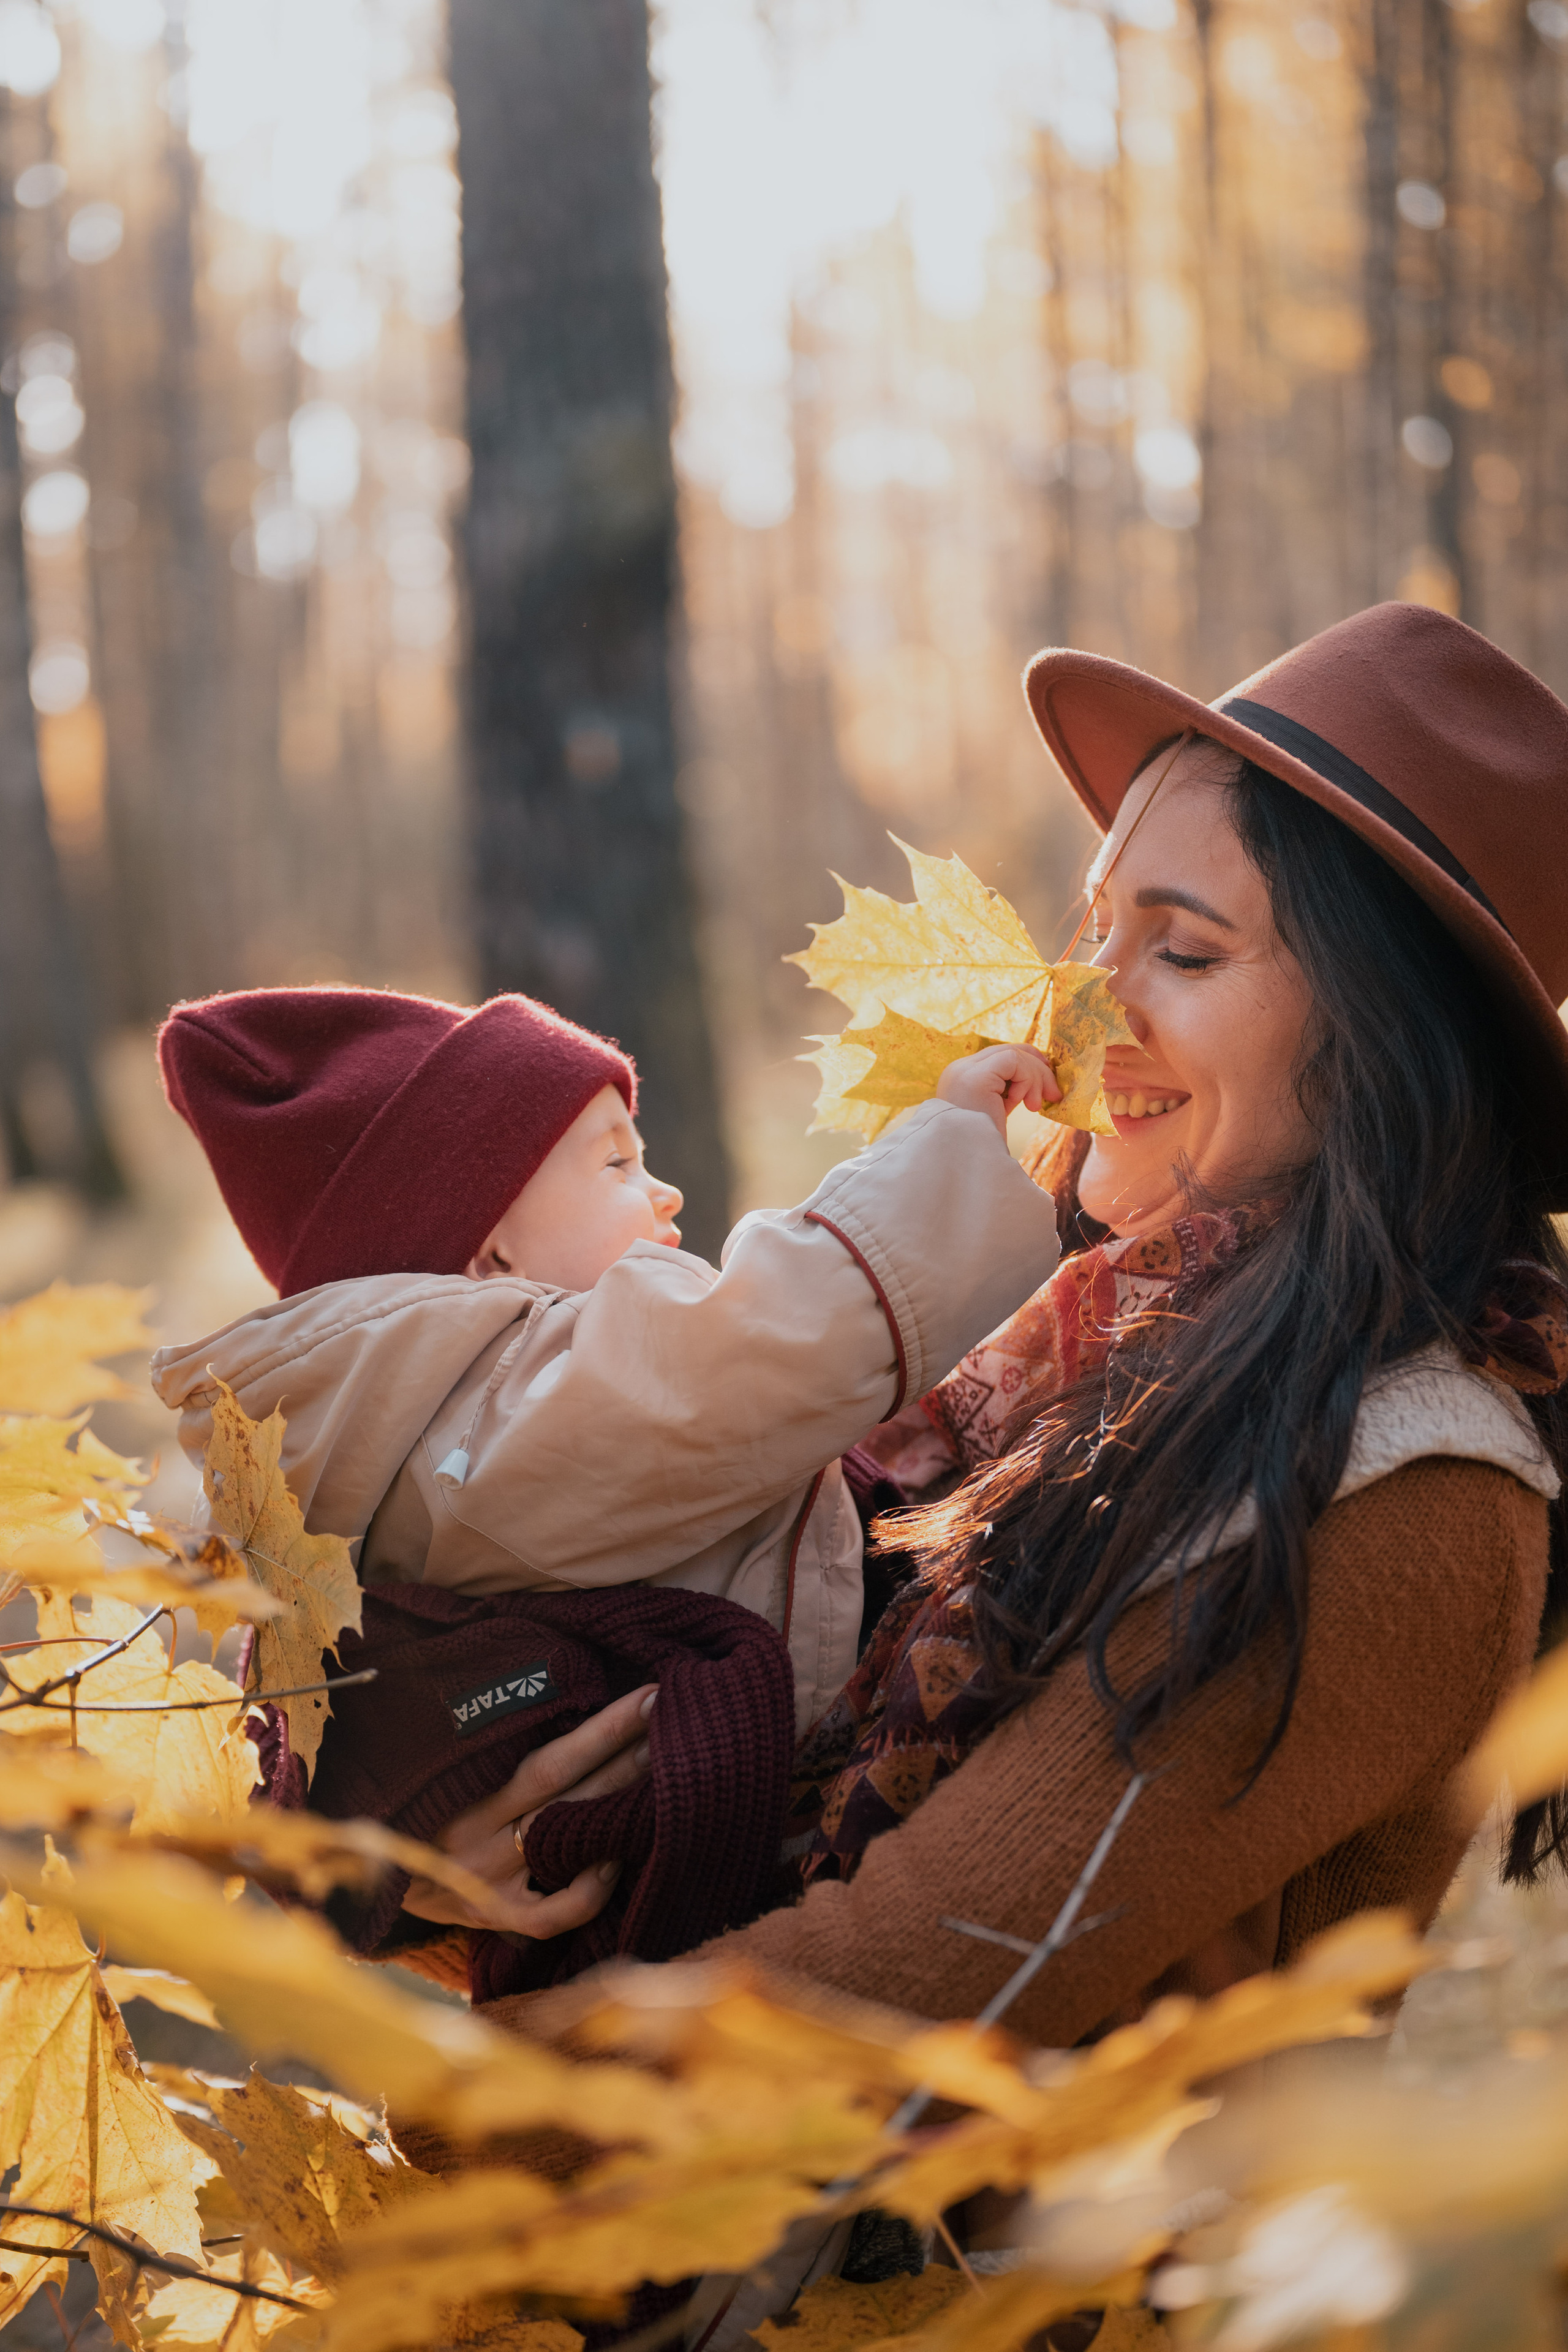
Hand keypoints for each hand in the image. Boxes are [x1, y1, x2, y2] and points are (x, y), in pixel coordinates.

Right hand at [402, 1682, 656, 1939]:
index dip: (604, 1728)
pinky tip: (616, 1863)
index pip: (549, 1758)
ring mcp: (487, 1881)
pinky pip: (549, 1915)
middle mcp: (479, 1835)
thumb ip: (484, 1749)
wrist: (364, 1877)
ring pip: (564, 1842)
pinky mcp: (491, 1918)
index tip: (652, 1694)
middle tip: (677, 1721)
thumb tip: (558, 1696)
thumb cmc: (418, 1806)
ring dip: (618, 1808)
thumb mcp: (439, 1772)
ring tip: (669, 1775)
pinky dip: (586, 1892)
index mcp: (467, 1792)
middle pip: (565, 1790)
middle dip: (626, 1754)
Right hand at [936, 1044, 1060, 1138]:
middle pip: (1007, 1049)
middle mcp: (957, 1070)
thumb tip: (1040, 1071)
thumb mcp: (997, 1110)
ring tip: (1035, 1107)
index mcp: (960, 1077)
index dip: (1027, 1063)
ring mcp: (963, 1071)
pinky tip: (1023, 1104)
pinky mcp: (975, 1077)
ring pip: (1013, 1054)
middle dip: (1037, 1068)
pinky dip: (1027, 1080)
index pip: (998, 1055)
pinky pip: (1013, 1061)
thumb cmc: (986, 1148)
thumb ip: (1008, 1089)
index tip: (1045, 1085)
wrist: (971, 1170)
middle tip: (1053, 1095)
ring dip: (1035, 1078)